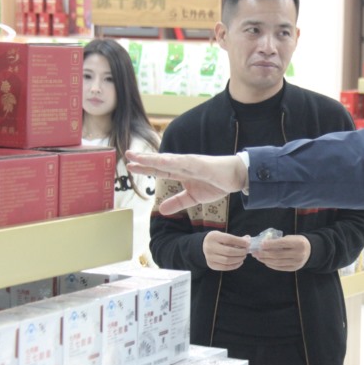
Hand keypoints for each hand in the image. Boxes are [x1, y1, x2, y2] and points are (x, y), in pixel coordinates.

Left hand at [126, 151, 247, 214]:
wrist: (236, 177)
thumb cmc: (216, 183)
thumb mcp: (193, 197)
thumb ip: (177, 202)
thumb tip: (161, 210)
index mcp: (181, 173)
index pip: (160, 170)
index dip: (146, 168)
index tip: (130, 165)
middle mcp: (183, 165)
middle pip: (160, 162)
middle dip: (145, 159)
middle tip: (127, 154)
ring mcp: (191, 163)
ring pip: (169, 160)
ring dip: (154, 158)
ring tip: (139, 156)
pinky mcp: (201, 164)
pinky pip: (185, 162)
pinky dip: (174, 161)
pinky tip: (163, 160)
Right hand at [203, 231, 248, 270]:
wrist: (203, 246)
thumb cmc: (217, 240)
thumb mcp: (223, 235)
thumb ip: (235, 238)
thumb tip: (247, 240)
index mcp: (213, 237)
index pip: (229, 239)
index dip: (240, 242)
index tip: (248, 243)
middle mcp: (210, 247)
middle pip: (228, 251)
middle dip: (240, 252)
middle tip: (246, 251)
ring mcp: (209, 257)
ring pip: (227, 261)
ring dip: (238, 259)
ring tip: (243, 256)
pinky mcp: (211, 265)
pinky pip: (225, 267)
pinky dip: (234, 265)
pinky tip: (239, 262)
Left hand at [252, 234, 310, 271]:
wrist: (310, 251)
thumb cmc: (297, 242)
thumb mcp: (292, 237)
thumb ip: (280, 241)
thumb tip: (264, 244)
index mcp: (298, 243)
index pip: (282, 243)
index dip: (270, 244)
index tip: (261, 244)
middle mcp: (298, 253)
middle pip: (278, 255)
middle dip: (265, 254)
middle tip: (256, 252)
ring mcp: (296, 262)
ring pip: (278, 262)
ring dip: (266, 260)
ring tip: (258, 257)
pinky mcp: (294, 268)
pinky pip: (280, 267)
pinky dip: (271, 265)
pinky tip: (265, 262)